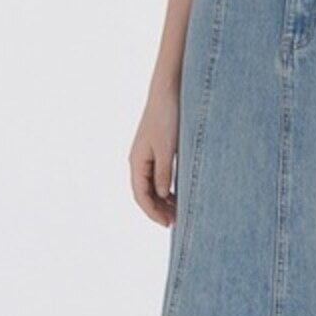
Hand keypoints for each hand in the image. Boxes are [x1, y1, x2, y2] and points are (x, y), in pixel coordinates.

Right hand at [129, 87, 178, 225]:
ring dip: (163, 200)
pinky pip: (158, 175)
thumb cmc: (166, 117)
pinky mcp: (157, 150)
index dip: (153, 212)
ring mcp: (147, 155)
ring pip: (152, 185)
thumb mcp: (167, 149)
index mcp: (137, 162)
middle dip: (158, 209)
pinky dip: (167, 187)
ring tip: (178, 211)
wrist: (168, 91)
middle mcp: (138, 161)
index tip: (168, 224)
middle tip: (175, 222)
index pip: (141, 195)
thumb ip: (164, 173)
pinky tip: (178, 193)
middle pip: (145, 193)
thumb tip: (163, 195)